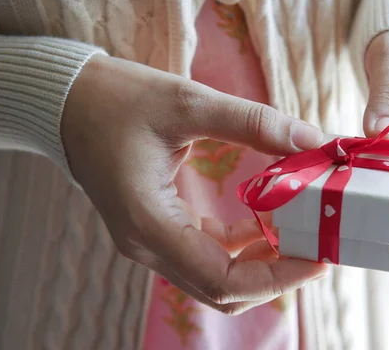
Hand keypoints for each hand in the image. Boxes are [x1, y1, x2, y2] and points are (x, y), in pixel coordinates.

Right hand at [61, 54, 328, 314]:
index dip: (279, 278)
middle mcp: (147, 245)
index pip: (223, 281)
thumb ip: (255, 124)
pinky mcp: (156, 228)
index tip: (319, 259)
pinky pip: (206, 255)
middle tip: (318, 244)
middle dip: (278, 273)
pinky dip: (242, 247)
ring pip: (217, 278)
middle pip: (224, 290)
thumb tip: (315, 140)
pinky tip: (267, 220)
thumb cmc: (118, 98)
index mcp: (149, 222)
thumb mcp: (189, 103)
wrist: (69, 100)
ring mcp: (149, 241)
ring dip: (262, 262)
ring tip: (301, 231)